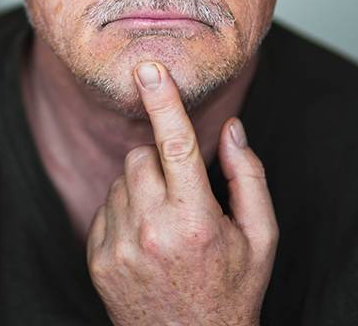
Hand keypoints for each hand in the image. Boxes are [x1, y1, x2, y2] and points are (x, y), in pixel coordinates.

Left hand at [86, 61, 277, 325]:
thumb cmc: (232, 290)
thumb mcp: (260, 238)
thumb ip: (248, 177)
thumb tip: (232, 128)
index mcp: (196, 221)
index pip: (176, 145)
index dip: (163, 100)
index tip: (148, 66)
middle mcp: (151, 231)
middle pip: (140, 156)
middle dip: (160, 162)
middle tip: (182, 193)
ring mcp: (118, 246)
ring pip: (121, 180)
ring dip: (142, 188)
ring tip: (166, 225)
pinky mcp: (97, 257)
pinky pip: (104, 207)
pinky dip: (124, 212)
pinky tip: (146, 241)